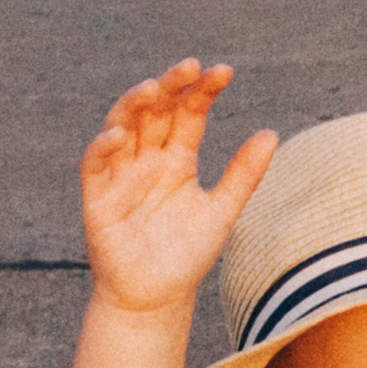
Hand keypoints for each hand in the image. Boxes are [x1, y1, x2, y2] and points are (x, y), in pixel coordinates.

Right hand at [82, 59, 278, 316]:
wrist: (155, 301)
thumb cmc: (186, 257)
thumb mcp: (221, 212)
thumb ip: (243, 174)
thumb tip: (272, 132)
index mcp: (178, 158)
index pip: (189, 113)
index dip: (203, 91)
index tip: (224, 72)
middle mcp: (147, 159)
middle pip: (155, 111)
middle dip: (171, 87)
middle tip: (191, 66)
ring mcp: (121, 175)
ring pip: (122, 126)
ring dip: (134, 105)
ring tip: (154, 88)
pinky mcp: (98, 198)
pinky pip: (95, 165)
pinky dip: (103, 147)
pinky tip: (119, 134)